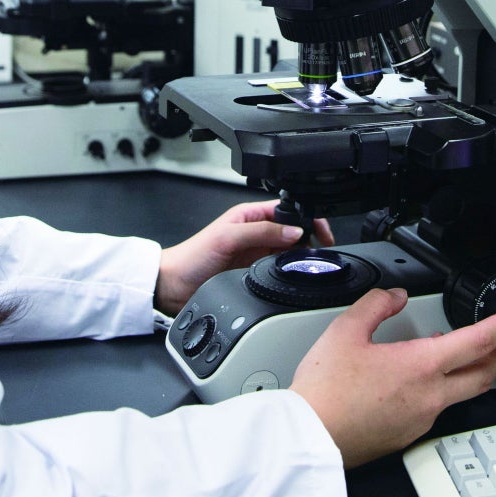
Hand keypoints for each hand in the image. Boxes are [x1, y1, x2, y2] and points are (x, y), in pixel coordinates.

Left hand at [155, 200, 334, 313]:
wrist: (175, 286)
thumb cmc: (192, 256)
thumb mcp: (228, 237)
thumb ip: (262, 232)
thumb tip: (294, 232)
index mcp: (250, 215)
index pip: (287, 210)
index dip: (306, 218)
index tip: (321, 232)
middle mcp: (255, 232)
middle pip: (292, 232)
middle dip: (308, 239)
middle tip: (320, 252)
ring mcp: (256, 253)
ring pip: (288, 252)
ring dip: (299, 257)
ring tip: (308, 264)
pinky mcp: (254, 272)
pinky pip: (279, 269)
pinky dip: (289, 271)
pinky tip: (292, 275)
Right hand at [290, 289, 495, 467]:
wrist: (309, 439)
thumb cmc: (325, 392)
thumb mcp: (345, 330)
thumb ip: (375, 305)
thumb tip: (395, 296)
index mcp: (421, 366)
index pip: (479, 341)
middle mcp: (430, 397)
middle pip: (484, 375)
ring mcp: (421, 420)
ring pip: (462, 394)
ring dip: (470, 373)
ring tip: (459, 357)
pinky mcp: (407, 436)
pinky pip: (436, 410)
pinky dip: (441, 391)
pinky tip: (420, 383)